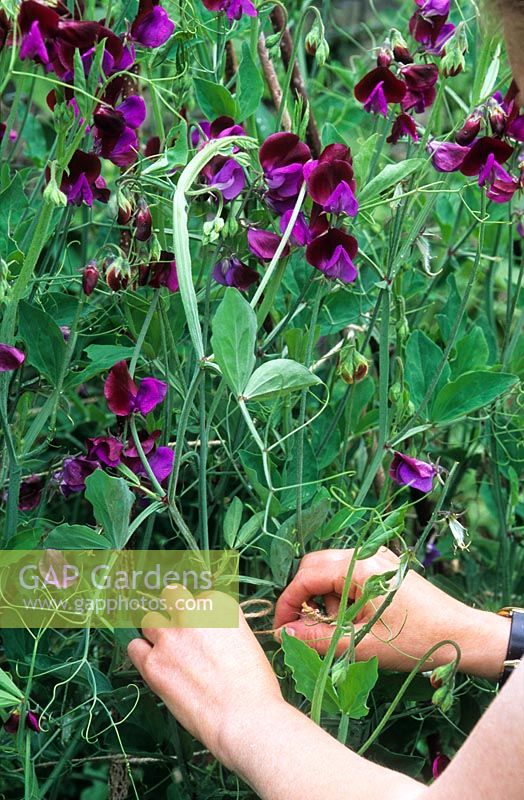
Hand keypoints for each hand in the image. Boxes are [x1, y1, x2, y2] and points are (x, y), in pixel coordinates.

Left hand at [128, 587, 283, 768]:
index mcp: (220, 605)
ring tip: (167, 653)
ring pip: (150, 620)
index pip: (201, 598)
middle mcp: (193, 612)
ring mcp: (171, 635)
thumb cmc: (254, 687)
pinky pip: (134, 647)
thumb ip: (222, 630)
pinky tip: (153, 666)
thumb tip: (205, 637)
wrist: (244, 717)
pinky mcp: (153, 662)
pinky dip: (141, 654)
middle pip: (172, 597)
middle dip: (175, 612)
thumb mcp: (246, 642)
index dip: (200, 617)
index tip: (203, 632)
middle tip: (181, 633)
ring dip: (156, 633)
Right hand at [274, 548, 509, 678]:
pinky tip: (356, 619)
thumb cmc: (414, 640)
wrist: (462, 635)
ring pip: (331, 570)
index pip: (305, 577)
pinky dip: (342, 594)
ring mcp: (376, 557)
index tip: (281, 630)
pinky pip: (349, 573)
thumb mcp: (360, 644)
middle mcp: (364, 554)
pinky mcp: (385, 566)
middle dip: (305, 598)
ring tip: (342, 630)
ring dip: (326, 599)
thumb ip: (317, 638)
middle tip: (306, 629)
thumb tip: (283, 635)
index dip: (288, 604)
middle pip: (314, 567)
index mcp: (357, 567)